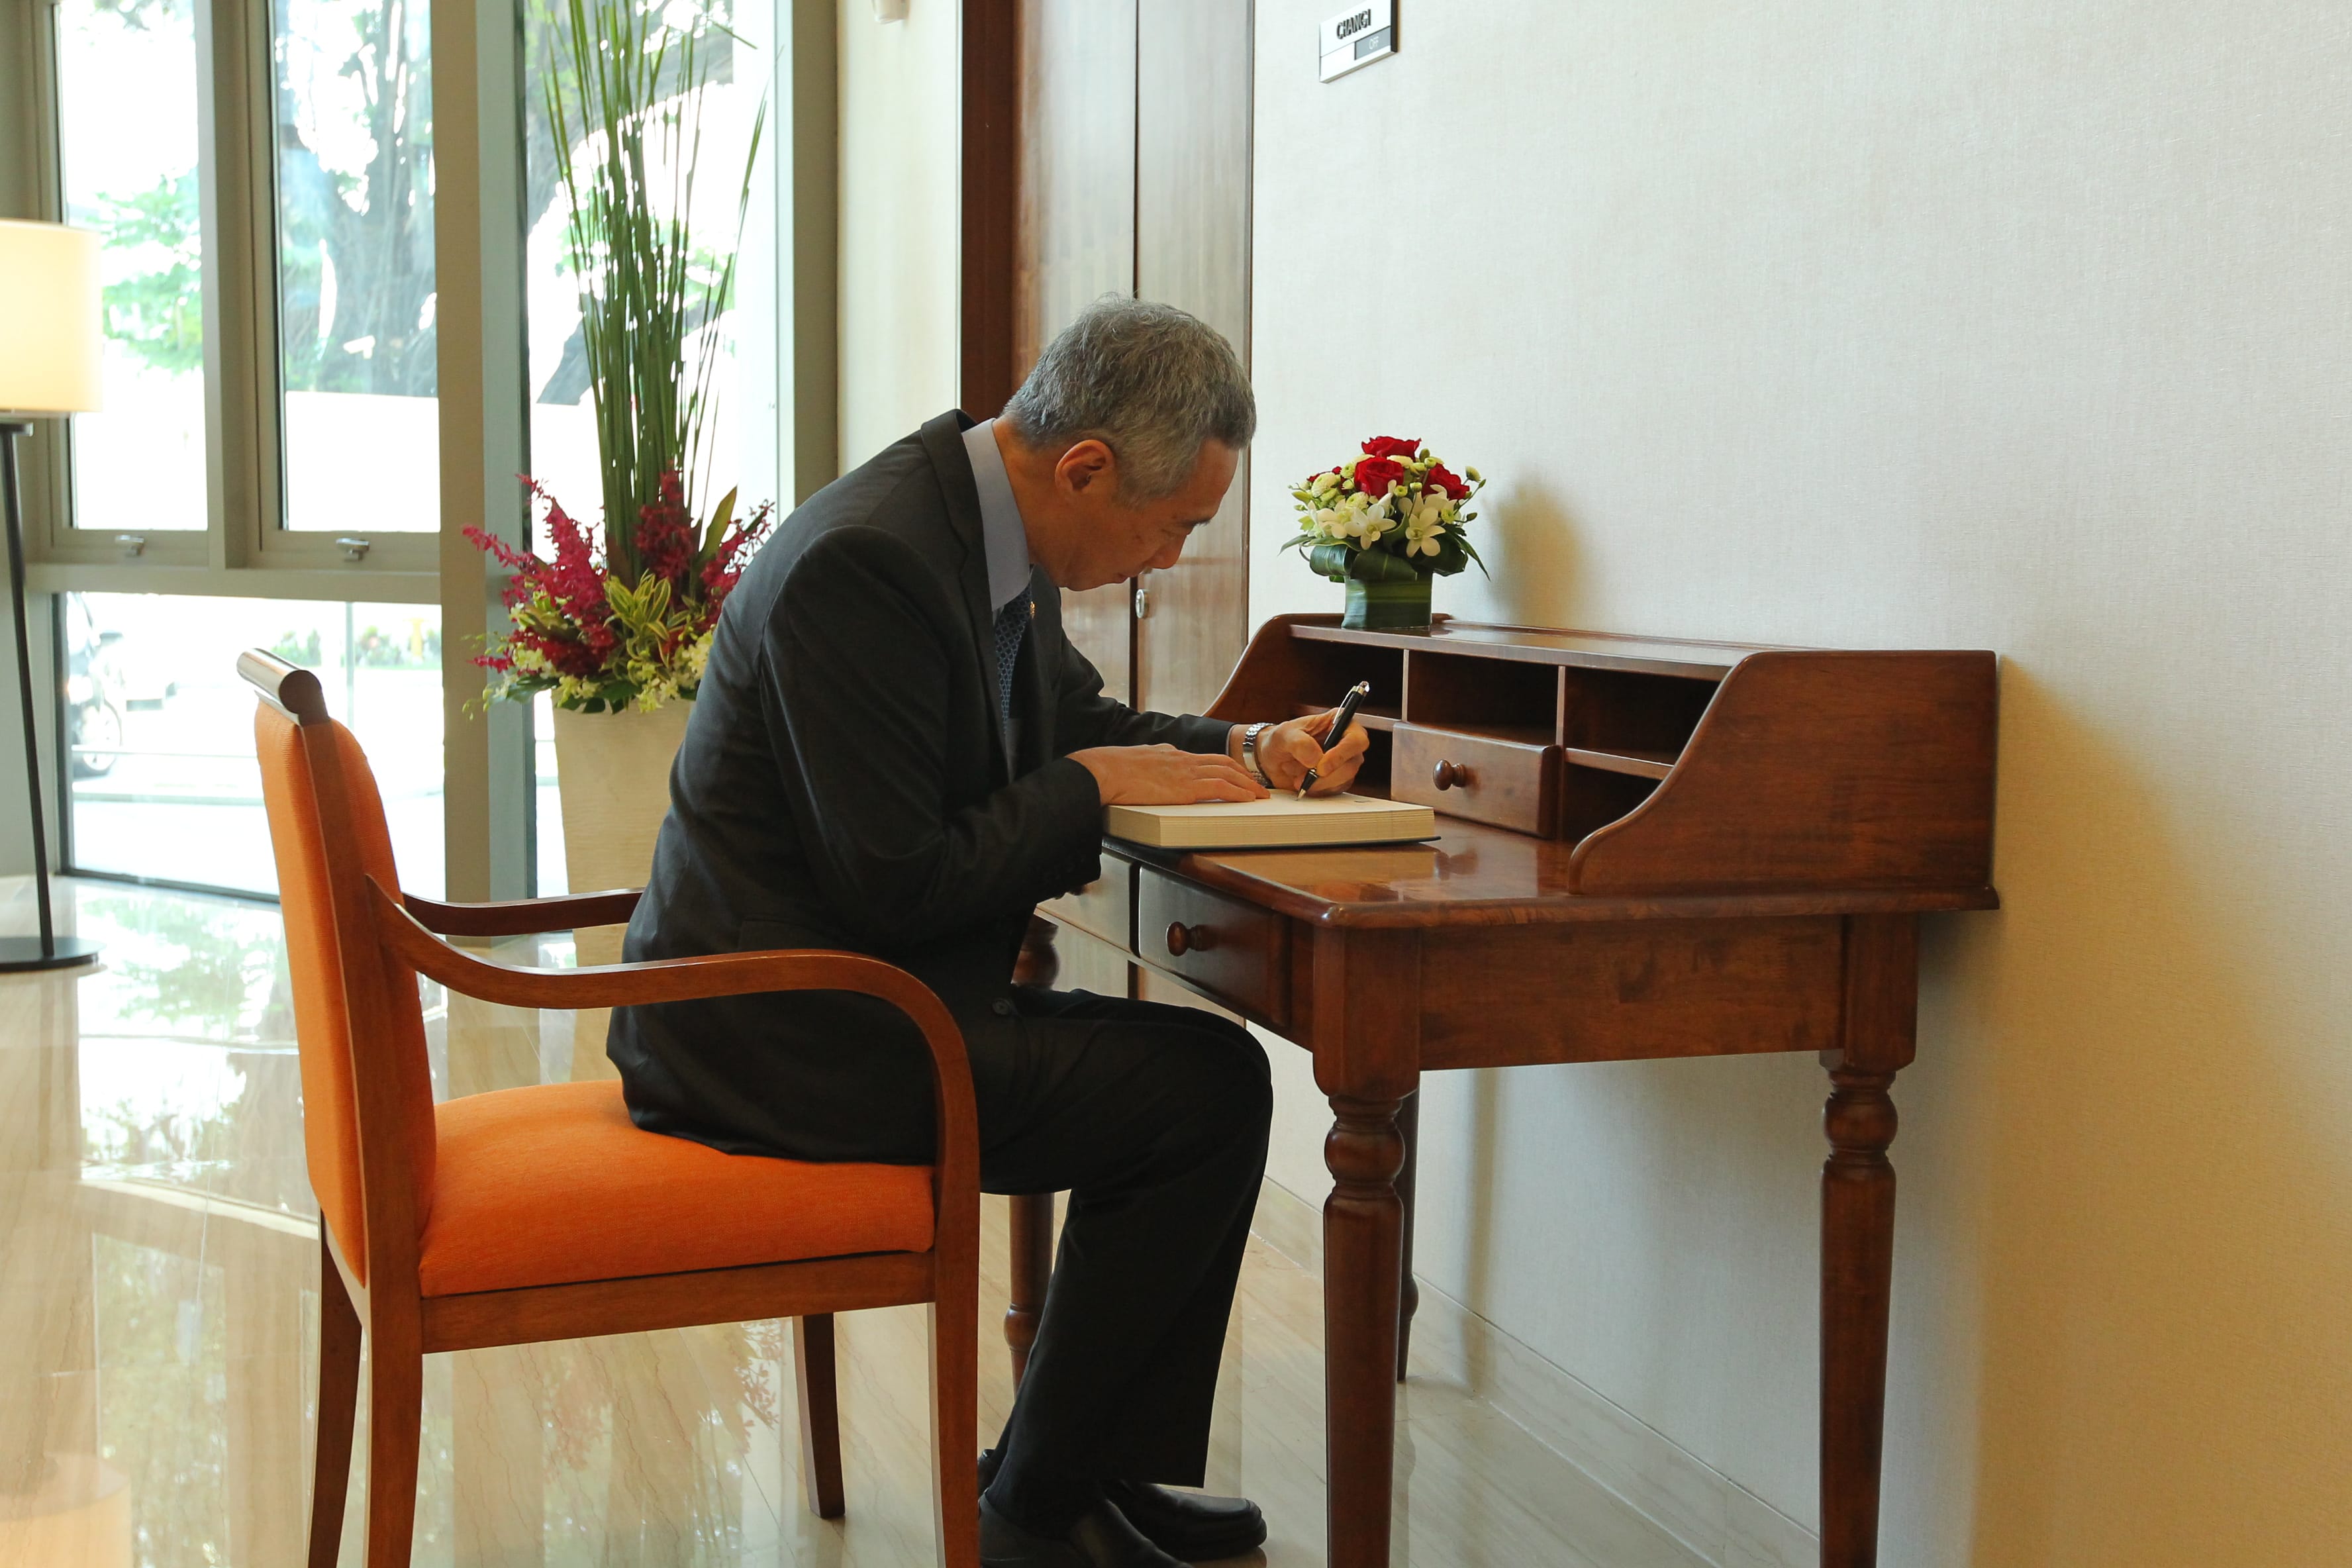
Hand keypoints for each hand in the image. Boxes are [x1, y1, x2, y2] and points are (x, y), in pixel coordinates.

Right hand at [1072, 744, 1269, 805]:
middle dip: (1241, 774)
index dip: (1222, 767)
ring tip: (1260, 795)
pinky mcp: (1184, 787)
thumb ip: (1146, 765)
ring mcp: (1184, 771)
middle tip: (1255, 785)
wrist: (1102, 770)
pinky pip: (1221, 788)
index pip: (1203, 758)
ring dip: (1247, 784)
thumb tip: (1150, 772)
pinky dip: (1239, 792)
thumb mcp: (1132, 763)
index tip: (1232, 775)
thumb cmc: (1108, 770)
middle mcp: (1181, 758)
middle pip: (1221, 762)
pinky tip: (1248, 799)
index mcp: (1168, 753)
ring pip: (1227, 773)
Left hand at [1247, 709, 1371, 794]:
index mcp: (1339, 721)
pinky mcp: (1338, 780)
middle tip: (1303, 777)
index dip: (1342, 754)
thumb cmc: (1281, 740)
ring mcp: (1344, 762)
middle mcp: (1346, 742)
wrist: (1273, 758)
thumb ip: (1299, 743)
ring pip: (1344, 780)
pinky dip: (1316, 789)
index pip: (1356, 739)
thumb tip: (1316, 759)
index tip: (1321, 767)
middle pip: (1352, 764)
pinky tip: (1302, 782)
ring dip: (1317, 782)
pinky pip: (1334, 790)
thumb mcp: (1284, 735)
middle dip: (1326, 775)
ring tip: (1296, 775)